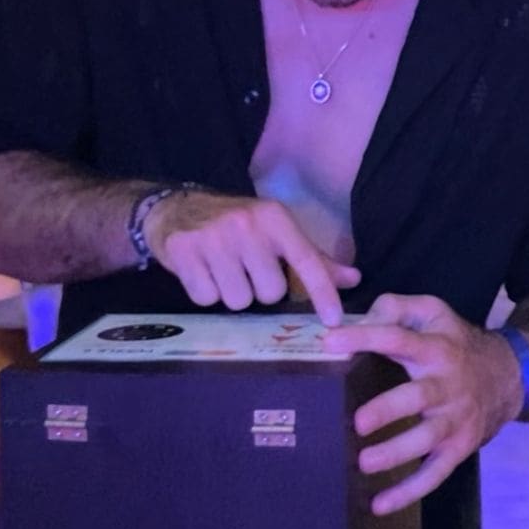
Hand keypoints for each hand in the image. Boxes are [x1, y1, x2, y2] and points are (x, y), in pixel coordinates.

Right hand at [145, 193, 359, 324]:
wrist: (175, 208)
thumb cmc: (235, 224)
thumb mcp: (274, 231)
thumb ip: (312, 258)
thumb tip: (352, 279)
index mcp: (275, 218)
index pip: (306, 260)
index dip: (322, 292)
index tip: (333, 319)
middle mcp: (247, 225)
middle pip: (271, 292)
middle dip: (259, 289)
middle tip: (245, 270)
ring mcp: (214, 238)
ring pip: (238, 300)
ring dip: (231, 294)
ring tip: (221, 270)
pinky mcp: (184, 251)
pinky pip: (206, 299)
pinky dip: (205, 293)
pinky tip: (201, 271)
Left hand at [344, 294, 523, 514]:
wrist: (509, 375)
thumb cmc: (455, 343)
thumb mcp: (433, 312)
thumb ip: (396, 308)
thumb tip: (357, 321)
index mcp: (436, 347)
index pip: (398, 338)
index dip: (365, 337)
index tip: (329, 342)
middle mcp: (447, 384)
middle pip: (419, 397)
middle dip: (390, 409)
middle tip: (358, 422)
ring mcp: (455, 420)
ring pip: (428, 440)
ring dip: (396, 453)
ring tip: (364, 463)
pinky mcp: (459, 448)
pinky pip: (434, 474)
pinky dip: (408, 492)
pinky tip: (379, 505)